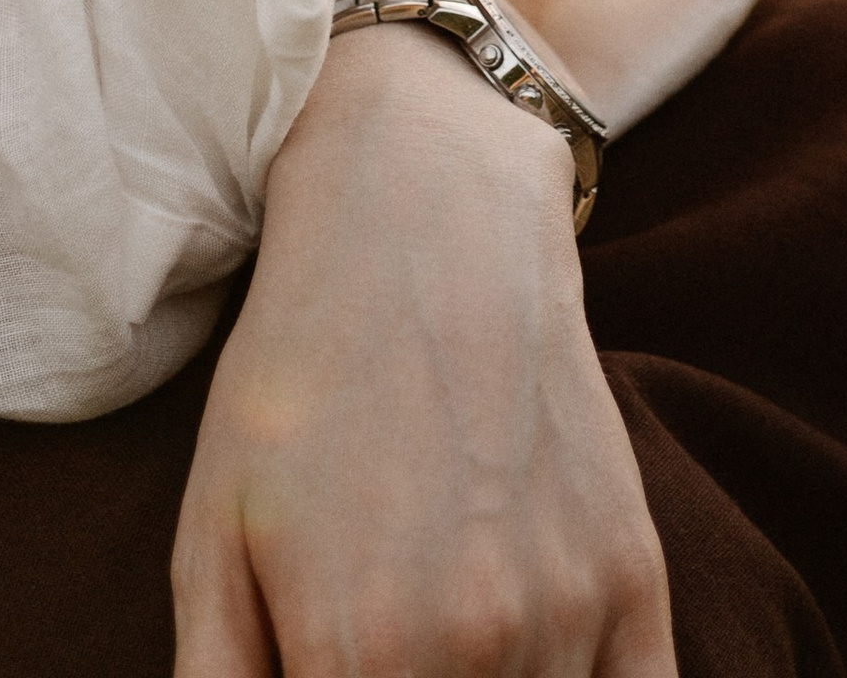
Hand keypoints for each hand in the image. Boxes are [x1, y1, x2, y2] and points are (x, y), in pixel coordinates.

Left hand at [172, 26, 674, 677]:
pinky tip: (529, 658)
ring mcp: (568, 612)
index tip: (335, 665)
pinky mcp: (633, 574)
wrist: (426, 214)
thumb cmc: (301, 373)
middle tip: (378, 649)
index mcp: (358, 657)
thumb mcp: (212, 534)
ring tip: (441, 634)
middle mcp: (476, 650)